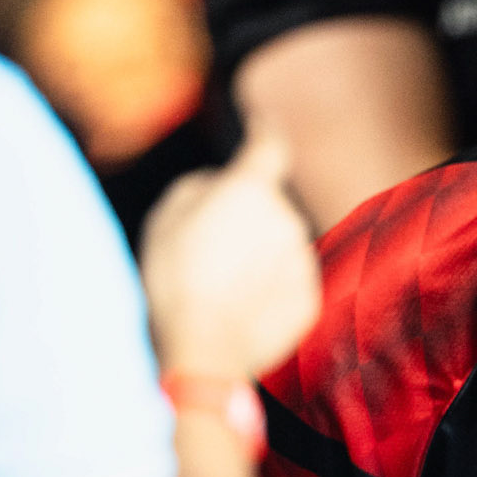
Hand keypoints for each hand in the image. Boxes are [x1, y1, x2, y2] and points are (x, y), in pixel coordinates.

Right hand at [141, 135, 319, 379]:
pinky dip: (270, 291)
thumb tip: (221, 185)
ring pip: (281, 248)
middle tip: (210, 257)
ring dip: (259, 260)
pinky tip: (243, 311)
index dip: (266, 133)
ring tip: (224, 291)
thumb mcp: (165, 217)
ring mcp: (303, 261)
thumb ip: (200, 188)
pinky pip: (289, 284)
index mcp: (251, 190)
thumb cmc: (175, 280)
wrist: (204, 349)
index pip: (269, 148)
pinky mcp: (311, 298)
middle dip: (246, 224)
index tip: (265, 127)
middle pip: (269, 210)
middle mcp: (287, 219)